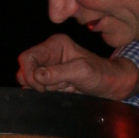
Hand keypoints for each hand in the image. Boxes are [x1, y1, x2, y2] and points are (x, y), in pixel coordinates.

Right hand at [17, 34, 138, 99]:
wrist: (112, 86)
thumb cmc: (101, 74)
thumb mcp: (82, 72)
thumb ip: (58, 73)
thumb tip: (36, 75)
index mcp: (56, 44)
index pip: (28, 57)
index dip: (29, 73)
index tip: (39, 86)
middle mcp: (50, 54)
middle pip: (26, 69)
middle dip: (36, 82)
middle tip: (53, 88)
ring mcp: (50, 68)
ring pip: (31, 81)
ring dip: (44, 88)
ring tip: (64, 87)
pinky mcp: (51, 80)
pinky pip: (38, 88)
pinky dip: (46, 93)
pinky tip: (62, 91)